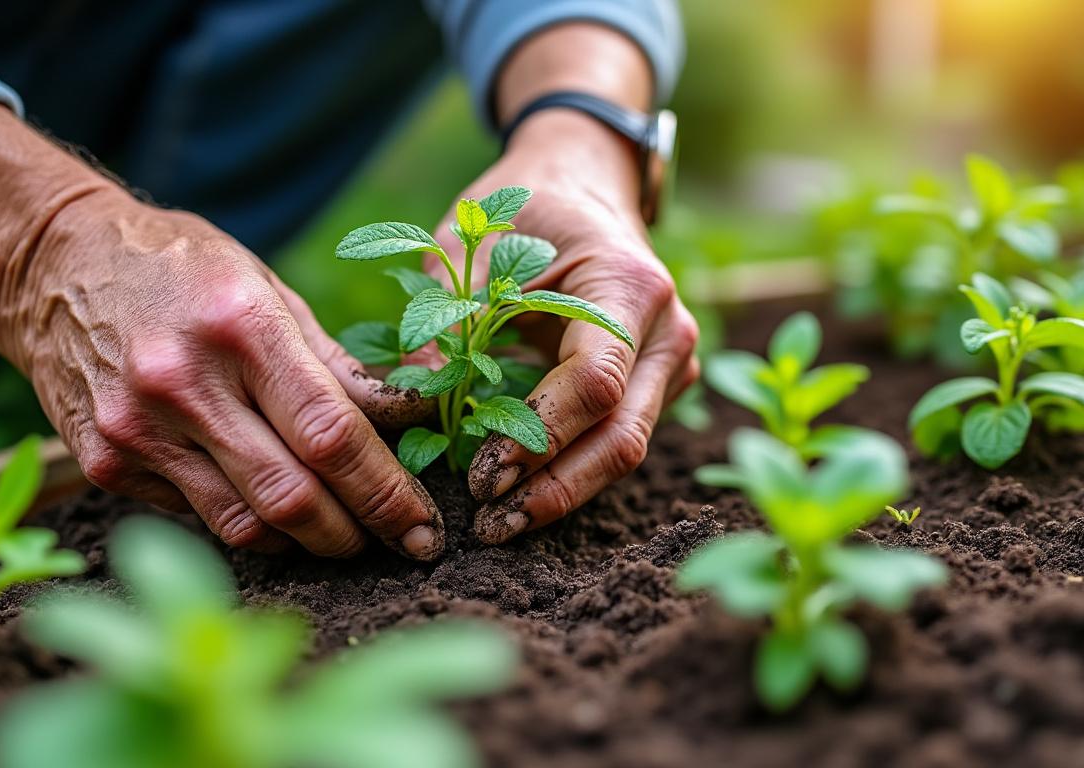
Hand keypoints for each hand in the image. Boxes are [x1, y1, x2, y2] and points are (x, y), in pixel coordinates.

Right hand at [4, 188, 446, 557]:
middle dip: (359, 534)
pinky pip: (200, 518)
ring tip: (346, 534)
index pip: (332, 435)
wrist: (54, 263)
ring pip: (247, 525)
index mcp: (241, 327)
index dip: (389, 493)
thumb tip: (415, 415)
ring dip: (309, 543)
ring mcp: (138, 430)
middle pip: (293, 497)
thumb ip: (338, 364)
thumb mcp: (269, 289)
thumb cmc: (184, 269)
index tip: (426, 526)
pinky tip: (274, 510)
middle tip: (402, 543)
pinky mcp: (106, 463)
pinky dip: (250, 524)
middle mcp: (182, 383)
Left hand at [428, 109, 698, 543]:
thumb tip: (413, 403)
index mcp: (627, 285)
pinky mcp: (657, 384)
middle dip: (554, 490)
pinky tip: (521, 495)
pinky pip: (619, 440)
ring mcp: (670, 361)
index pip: (594, 383)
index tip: (480, 475)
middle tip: (489, 526)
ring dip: (562, 492)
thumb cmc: (522, 209)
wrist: (581, 185)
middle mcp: (666, 329)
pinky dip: (571, 472)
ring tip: (498, 523)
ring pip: (626, 450)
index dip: (538, 438)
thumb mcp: (468, 243)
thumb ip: (446, 317)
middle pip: (622, 437)